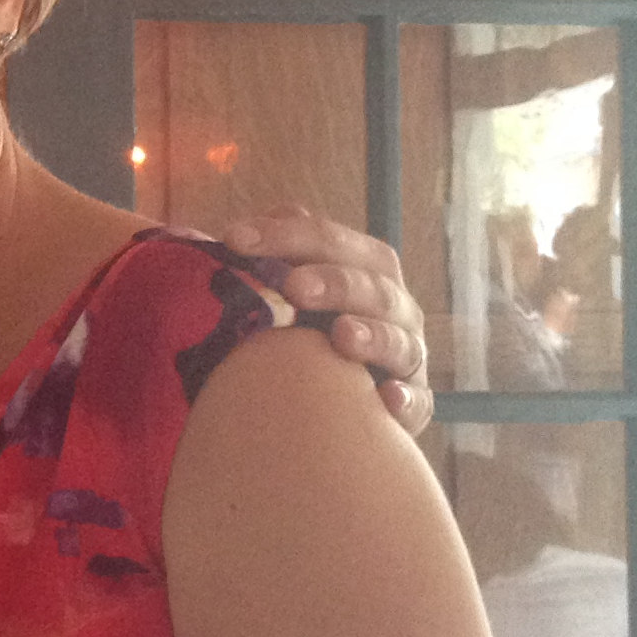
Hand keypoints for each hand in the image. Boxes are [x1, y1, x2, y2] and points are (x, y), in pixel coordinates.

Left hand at [224, 203, 431, 434]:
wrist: (325, 400)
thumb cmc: (297, 330)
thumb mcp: (279, 290)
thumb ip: (262, 260)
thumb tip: (219, 233)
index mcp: (360, 267)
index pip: (329, 240)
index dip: (284, 235)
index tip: (233, 238)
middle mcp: (390, 306)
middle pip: (371, 285)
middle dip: (334, 282)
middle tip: (293, 287)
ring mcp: (405, 354)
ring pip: (399, 339)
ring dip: (373, 335)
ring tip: (341, 335)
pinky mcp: (412, 403)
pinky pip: (417, 401)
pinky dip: (406, 399)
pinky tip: (387, 398)